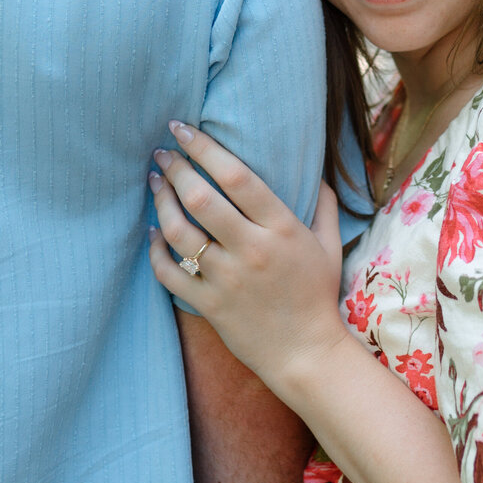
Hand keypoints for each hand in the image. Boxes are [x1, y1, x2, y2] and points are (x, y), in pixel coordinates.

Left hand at [148, 122, 348, 400]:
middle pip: (201, 199)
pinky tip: (153, 231)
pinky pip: (170, 273)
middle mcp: (252, 250)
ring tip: (154, 183)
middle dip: (175, 169)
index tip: (183, 129)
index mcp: (282, 228)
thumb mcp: (329, 244)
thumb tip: (317, 171)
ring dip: (161, 203)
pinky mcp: (209, 305)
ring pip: (180, 233)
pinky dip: (156, 250)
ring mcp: (227, 279)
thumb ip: (323, 204)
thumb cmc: (316, 295)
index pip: (237, 177)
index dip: (205, 147)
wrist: (306, 353)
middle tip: (161, 153)